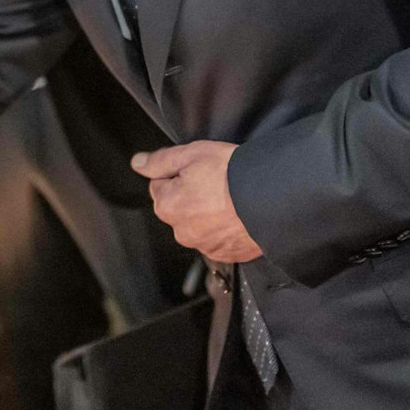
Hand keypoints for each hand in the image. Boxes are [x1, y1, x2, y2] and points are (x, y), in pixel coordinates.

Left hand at [132, 142, 262, 263]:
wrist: (271, 199)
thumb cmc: (232, 174)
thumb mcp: (192, 154)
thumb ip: (161, 161)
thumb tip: (138, 163)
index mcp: (168, 206)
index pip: (161, 186)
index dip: (179, 174)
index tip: (199, 170)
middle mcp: (181, 232)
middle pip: (179, 207)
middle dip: (192, 195)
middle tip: (216, 182)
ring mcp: (205, 246)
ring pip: (199, 224)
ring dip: (209, 213)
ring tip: (230, 199)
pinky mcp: (227, 254)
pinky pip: (219, 239)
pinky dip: (225, 228)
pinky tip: (238, 214)